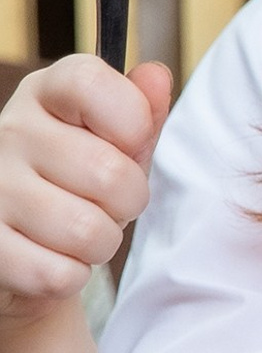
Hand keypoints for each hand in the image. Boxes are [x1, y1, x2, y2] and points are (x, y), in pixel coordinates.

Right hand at [0, 56, 172, 326]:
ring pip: (87, 231)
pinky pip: (57, 273)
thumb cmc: (81, 185)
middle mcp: (7, 132)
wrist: (25, 248)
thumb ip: (142, 112)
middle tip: (106, 203)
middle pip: (110, 173)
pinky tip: (53, 258)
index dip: (131, 121)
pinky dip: (70, 276)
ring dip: (100, 244)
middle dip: (128, 202)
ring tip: (81, 232)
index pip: (90, 82)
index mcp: (44, 94)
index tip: (128, 142)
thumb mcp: (120, 144)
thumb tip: (155, 76)